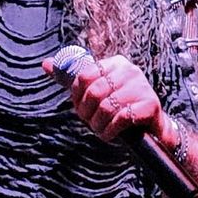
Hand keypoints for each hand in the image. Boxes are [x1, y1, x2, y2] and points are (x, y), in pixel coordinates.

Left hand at [44, 54, 167, 143]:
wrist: (151, 127)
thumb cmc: (120, 107)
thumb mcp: (98, 91)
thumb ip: (73, 78)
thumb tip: (45, 64)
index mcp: (115, 63)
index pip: (84, 74)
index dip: (76, 96)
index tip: (80, 108)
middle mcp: (130, 71)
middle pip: (94, 92)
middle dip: (86, 112)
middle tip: (89, 121)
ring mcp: (141, 87)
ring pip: (106, 107)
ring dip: (98, 124)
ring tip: (100, 129)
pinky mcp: (149, 105)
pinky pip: (120, 119)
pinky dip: (110, 131)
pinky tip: (109, 134)